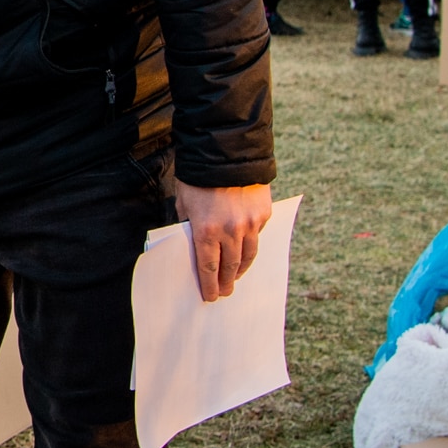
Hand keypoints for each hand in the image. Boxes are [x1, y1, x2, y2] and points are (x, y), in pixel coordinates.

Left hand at [173, 180, 272, 302]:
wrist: (226, 151)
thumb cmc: (198, 177)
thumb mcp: (184, 203)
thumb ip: (190, 226)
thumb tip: (194, 245)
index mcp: (206, 231)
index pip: (208, 268)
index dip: (209, 285)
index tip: (211, 296)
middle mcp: (230, 231)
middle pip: (230, 266)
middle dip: (227, 282)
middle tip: (226, 292)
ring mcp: (250, 223)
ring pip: (248, 255)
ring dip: (241, 269)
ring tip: (237, 276)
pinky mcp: (263, 213)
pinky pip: (257, 236)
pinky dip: (251, 245)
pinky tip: (245, 250)